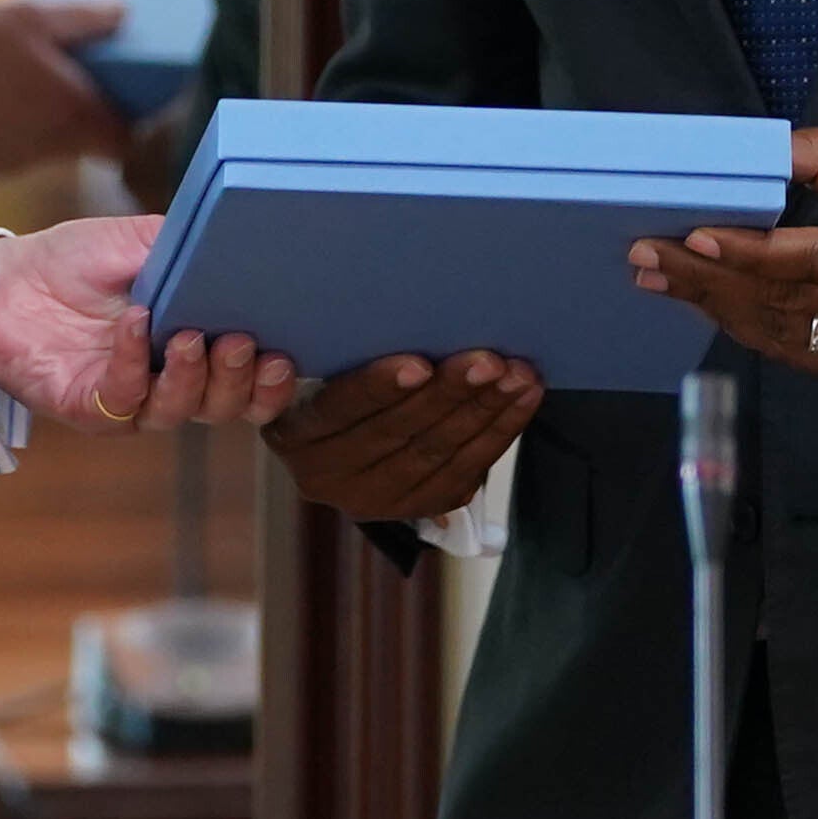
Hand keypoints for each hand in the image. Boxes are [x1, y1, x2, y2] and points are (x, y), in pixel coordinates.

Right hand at [0, 0, 134, 174]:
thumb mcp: (28, 14)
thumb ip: (83, 16)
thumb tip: (124, 11)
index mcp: (74, 112)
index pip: (126, 139)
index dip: (131, 119)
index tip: (126, 94)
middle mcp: (52, 147)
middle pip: (88, 139)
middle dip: (85, 109)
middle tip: (70, 70)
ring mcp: (17, 160)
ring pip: (50, 143)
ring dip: (47, 116)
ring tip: (25, 75)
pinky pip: (15, 145)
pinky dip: (15, 124)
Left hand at [0, 215, 287, 432]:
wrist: (6, 278)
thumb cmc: (80, 262)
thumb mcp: (143, 241)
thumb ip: (190, 250)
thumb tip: (235, 247)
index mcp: (201, 347)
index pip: (254, 382)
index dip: (275, 380)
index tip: (286, 354)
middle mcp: (173, 382)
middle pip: (226, 406)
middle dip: (240, 380)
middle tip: (239, 341)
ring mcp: (133, 400)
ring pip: (180, 411)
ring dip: (192, 376)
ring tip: (186, 336)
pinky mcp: (91, 408)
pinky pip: (123, 397)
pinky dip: (133, 361)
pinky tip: (134, 324)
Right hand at [268, 352, 542, 520]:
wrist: (349, 432)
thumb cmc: (336, 374)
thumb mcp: (317, 365)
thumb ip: (337, 350)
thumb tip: (393, 311)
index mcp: (294, 435)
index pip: (338, 410)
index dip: (378, 388)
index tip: (418, 363)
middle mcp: (327, 477)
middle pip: (396, 433)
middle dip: (448, 394)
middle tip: (488, 361)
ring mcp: (373, 500)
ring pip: (436, 454)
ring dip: (484, 411)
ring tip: (517, 375)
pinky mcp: (416, 507)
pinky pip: (465, 471)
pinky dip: (499, 432)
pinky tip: (522, 399)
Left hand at [628, 128, 817, 378]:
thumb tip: (764, 149)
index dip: (752, 252)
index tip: (695, 234)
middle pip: (791, 300)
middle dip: (711, 278)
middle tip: (647, 256)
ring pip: (791, 335)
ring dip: (720, 309)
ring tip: (663, 281)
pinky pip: (807, 358)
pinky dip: (755, 333)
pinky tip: (715, 309)